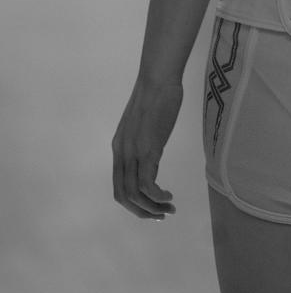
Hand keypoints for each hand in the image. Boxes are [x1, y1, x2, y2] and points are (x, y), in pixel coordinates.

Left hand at [112, 76, 181, 218]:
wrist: (158, 78)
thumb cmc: (156, 94)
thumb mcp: (143, 123)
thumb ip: (143, 139)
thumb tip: (151, 152)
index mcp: (119, 147)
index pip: (118, 187)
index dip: (134, 204)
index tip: (152, 208)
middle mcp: (122, 153)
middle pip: (123, 197)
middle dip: (142, 212)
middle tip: (161, 215)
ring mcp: (134, 151)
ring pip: (135, 195)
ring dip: (152, 208)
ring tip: (169, 209)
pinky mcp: (148, 149)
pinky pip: (147, 184)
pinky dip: (157, 196)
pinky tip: (169, 195)